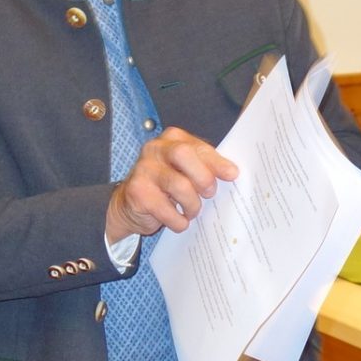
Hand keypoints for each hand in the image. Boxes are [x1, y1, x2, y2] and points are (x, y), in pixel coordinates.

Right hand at [106, 128, 237, 244]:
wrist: (128, 205)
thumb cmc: (164, 185)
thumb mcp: (184, 170)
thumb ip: (204, 166)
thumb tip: (231, 172)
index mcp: (172, 139)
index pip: (197, 146)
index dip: (216, 161)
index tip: (232, 174)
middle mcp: (155, 149)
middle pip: (184, 155)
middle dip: (203, 177)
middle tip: (209, 194)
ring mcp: (143, 169)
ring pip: (179, 185)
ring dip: (192, 205)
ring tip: (192, 211)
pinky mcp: (137, 192)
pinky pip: (167, 210)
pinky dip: (178, 221)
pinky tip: (179, 221)